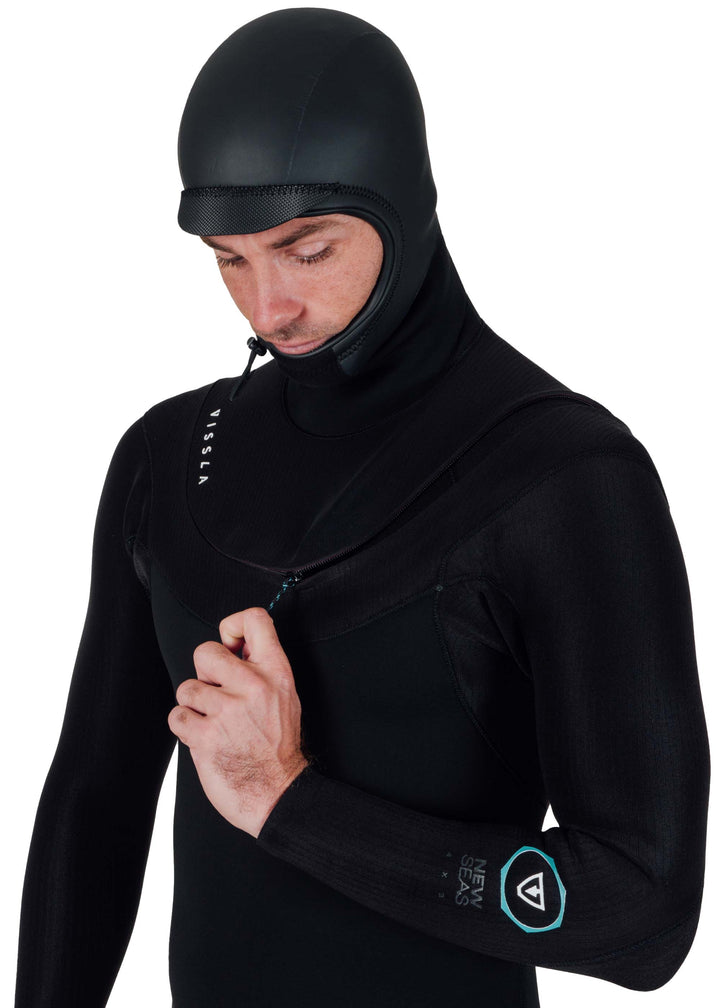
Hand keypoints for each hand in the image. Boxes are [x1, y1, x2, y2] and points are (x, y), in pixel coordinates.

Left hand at [168, 606, 309, 837]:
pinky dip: (185, 727)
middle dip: (205, 673)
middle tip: (217, 693)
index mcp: (275, 672)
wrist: (278, 793)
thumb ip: (261, 667)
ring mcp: (228, 711)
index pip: (254, 619)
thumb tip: (232, 644)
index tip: (229, 645)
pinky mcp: (206, 737)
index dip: (232, 626)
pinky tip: (204, 736)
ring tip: (214, 721)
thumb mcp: (285, 696)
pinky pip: (177, 716)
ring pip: (187, 688)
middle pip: (204, 652)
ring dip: (195, 706)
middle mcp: (252, 686)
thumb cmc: (278, 745)